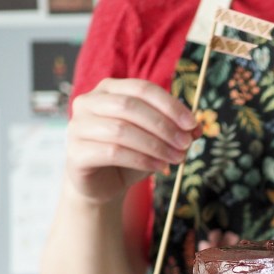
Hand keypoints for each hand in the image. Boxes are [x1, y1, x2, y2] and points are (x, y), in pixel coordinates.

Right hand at [65, 78, 198, 204]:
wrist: (103, 184)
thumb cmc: (131, 155)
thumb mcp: (157, 139)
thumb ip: (176, 129)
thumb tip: (197, 127)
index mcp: (109, 89)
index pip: (142, 88)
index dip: (170, 105)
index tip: (193, 124)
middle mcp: (88, 102)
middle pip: (130, 107)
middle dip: (164, 126)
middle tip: (186, 144)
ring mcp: (78, 126)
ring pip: (122, 130)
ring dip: (156, 145)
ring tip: (178, 159)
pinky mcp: (76, 152)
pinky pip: (113, 152)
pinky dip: (142, 160)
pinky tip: (161, 168)